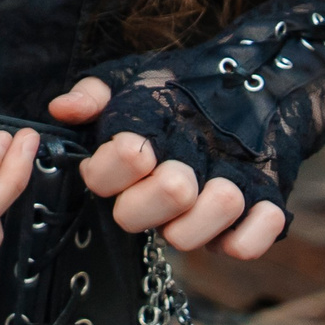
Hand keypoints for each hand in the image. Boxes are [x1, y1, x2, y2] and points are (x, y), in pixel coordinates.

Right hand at [50, 78, 286, 259]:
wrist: (251, 82)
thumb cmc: (183, 84)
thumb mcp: (135, 77)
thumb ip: (96, 92)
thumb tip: (63, 108)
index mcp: (125, 165)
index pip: (98, 181)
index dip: (115, 167)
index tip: (137, 145)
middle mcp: (156, 196)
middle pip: (134, 219)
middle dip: (161, 194)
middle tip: (183, 171)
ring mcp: (198, 214)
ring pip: (186, 240)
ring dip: (210, 211)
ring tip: (228, 184)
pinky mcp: (242, 224)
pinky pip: (243, 246)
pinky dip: (254, 228)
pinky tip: (261, 202)